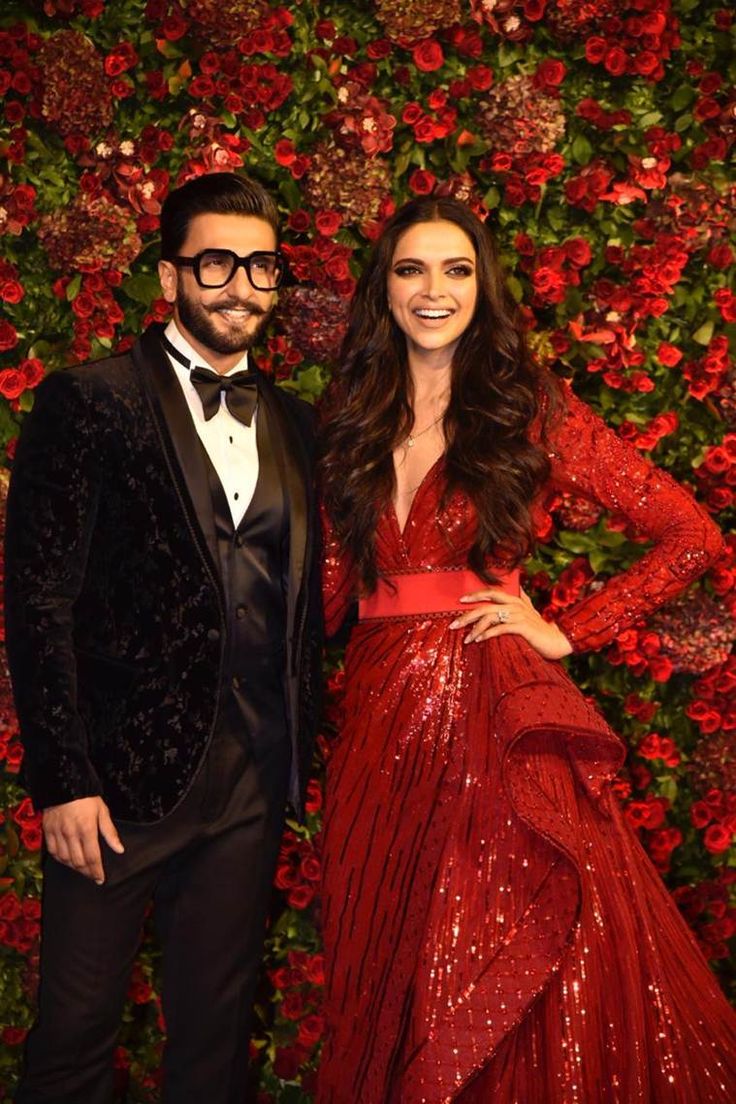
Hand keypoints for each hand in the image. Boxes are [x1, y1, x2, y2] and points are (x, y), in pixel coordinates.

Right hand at [43, 796, 123, 884]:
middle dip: (87, 872)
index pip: (92, 857)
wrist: (64, 784)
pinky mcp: (48, 831)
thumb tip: (119, 849)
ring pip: (65, 859)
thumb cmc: (86, 797)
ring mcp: (58, 833)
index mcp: (87, 829)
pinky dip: (60, 859)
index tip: (101, 879)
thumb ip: (110, 832)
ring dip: (74, 868)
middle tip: (93, 876)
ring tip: (82, 870)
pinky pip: (53, 852)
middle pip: (78, 861)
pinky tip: (67, 861)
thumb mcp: (102, 811)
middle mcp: (71, 833)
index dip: (96, 871)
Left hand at [449, 587, 572, 659]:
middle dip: (467, 615)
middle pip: (486, 606)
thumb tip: (510, 594)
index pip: (492, 592)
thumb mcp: (528, 613)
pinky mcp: (522, 627)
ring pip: (490, 617)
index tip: (460, 600)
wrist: (558, 641)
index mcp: (515, 600)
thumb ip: (518, 603)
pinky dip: (487, 634)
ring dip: (475, 628)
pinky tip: (479, 640)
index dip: (476, 594)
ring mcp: (519, 615)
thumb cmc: (539, 630)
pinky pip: (500, 628)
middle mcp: (516, 605)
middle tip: (453, 624)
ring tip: (466, 639)